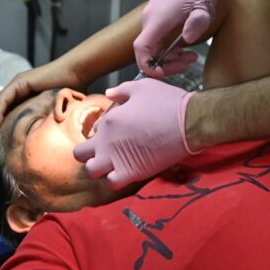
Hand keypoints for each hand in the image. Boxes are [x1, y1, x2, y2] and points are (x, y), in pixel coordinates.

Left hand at [0, 62, 83, 134]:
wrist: (76, 73)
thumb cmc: (72, 91)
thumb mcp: (53, 109)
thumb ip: (45, 119)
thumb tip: (43, 140)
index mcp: (23, 94)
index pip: (3, 110)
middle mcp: (17, 88)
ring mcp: (17, 84)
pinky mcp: (19, 82)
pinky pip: (3, 99)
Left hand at [73, 79, 196, 188]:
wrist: (189, 121)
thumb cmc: (166, 101)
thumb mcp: (142, 87)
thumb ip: (121, 91)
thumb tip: (109, 94)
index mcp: (109, 120)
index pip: (93, 130)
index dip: (102, 131)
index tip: (116, 132)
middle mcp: (107, 141)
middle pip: (81, 154)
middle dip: (89, 153)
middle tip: (105, 151)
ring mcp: (117, 158)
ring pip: (92, 171)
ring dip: (99, 168)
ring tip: (113, 164)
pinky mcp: (132, 172)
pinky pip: (112, 183)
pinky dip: (115, 179)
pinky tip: (126, 172)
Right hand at [134, 0, 218, 77]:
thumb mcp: (204, 5)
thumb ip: (196, 24)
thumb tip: (187, 40)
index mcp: (159, 19)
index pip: (141, 49)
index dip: (149, 67)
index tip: (163, 73)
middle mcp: (151, 19)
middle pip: (148, 52)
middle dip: (166, 64)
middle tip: (187, 64)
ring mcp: (153, 17)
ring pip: (153, 46)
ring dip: (169, 57)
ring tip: (191, 57)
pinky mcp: (158, 16)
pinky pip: (157, 38)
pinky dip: (169, 47)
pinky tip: (186, 47)